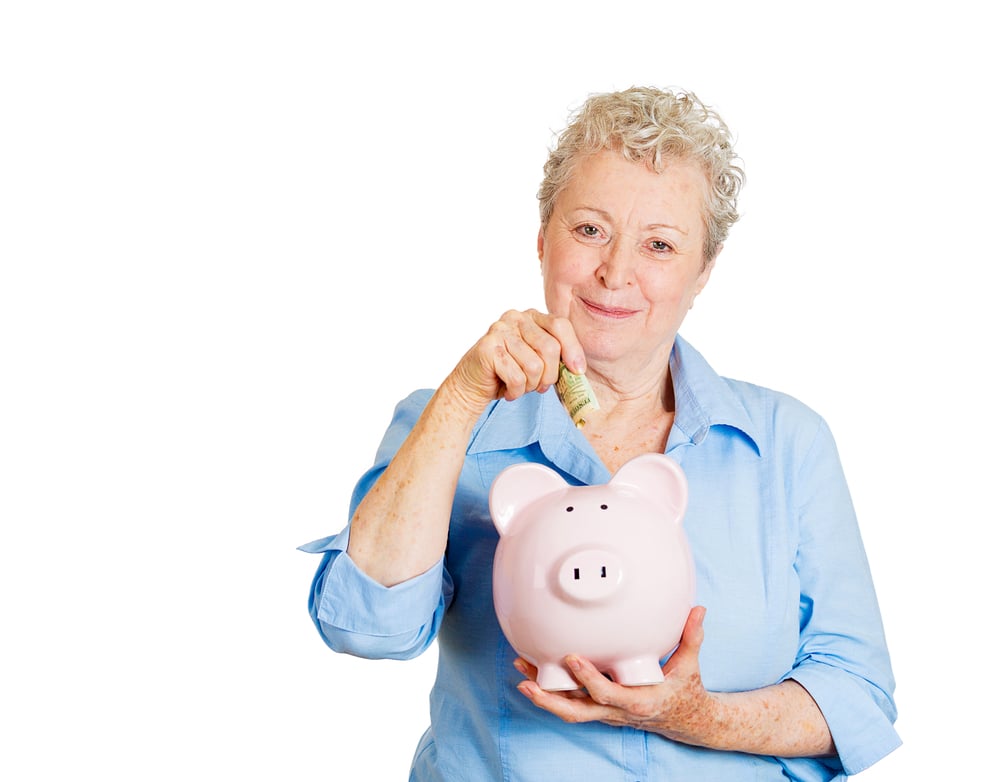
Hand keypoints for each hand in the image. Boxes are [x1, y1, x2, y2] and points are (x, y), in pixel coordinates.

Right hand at [447, 309, 584, 409]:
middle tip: (539, 386)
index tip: (578, 371)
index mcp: (531, 316)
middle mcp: (515, 318)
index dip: (573, 349)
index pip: (561, 326)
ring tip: (520, 386)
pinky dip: (516, 391)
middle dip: (549, 376)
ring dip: (530, 386)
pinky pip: (517, 377)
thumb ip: (556, 356)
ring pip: (534, 366)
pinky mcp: (488, 348)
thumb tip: (578, 369)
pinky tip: (507, 390)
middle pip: (550, 348)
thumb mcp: (537, 359)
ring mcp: (499, 330)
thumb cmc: (508, 373)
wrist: (471, 384)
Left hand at [514, 607, 714, 742]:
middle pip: (577, 711)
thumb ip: (692, 636)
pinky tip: (535, 674)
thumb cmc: (686, 690)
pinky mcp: (601, 710)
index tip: (572, 658)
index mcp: (638, 700)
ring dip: (544, 695)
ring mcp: (607, 713)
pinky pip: (573, 704)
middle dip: (550, 699)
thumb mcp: (690, 665)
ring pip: (570, 710)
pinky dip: (552, 693)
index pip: (607, 693)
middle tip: (527, 679)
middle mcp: (618, 711)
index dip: (588, 678)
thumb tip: (698, 610)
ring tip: (522, 673)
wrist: (688, 721)